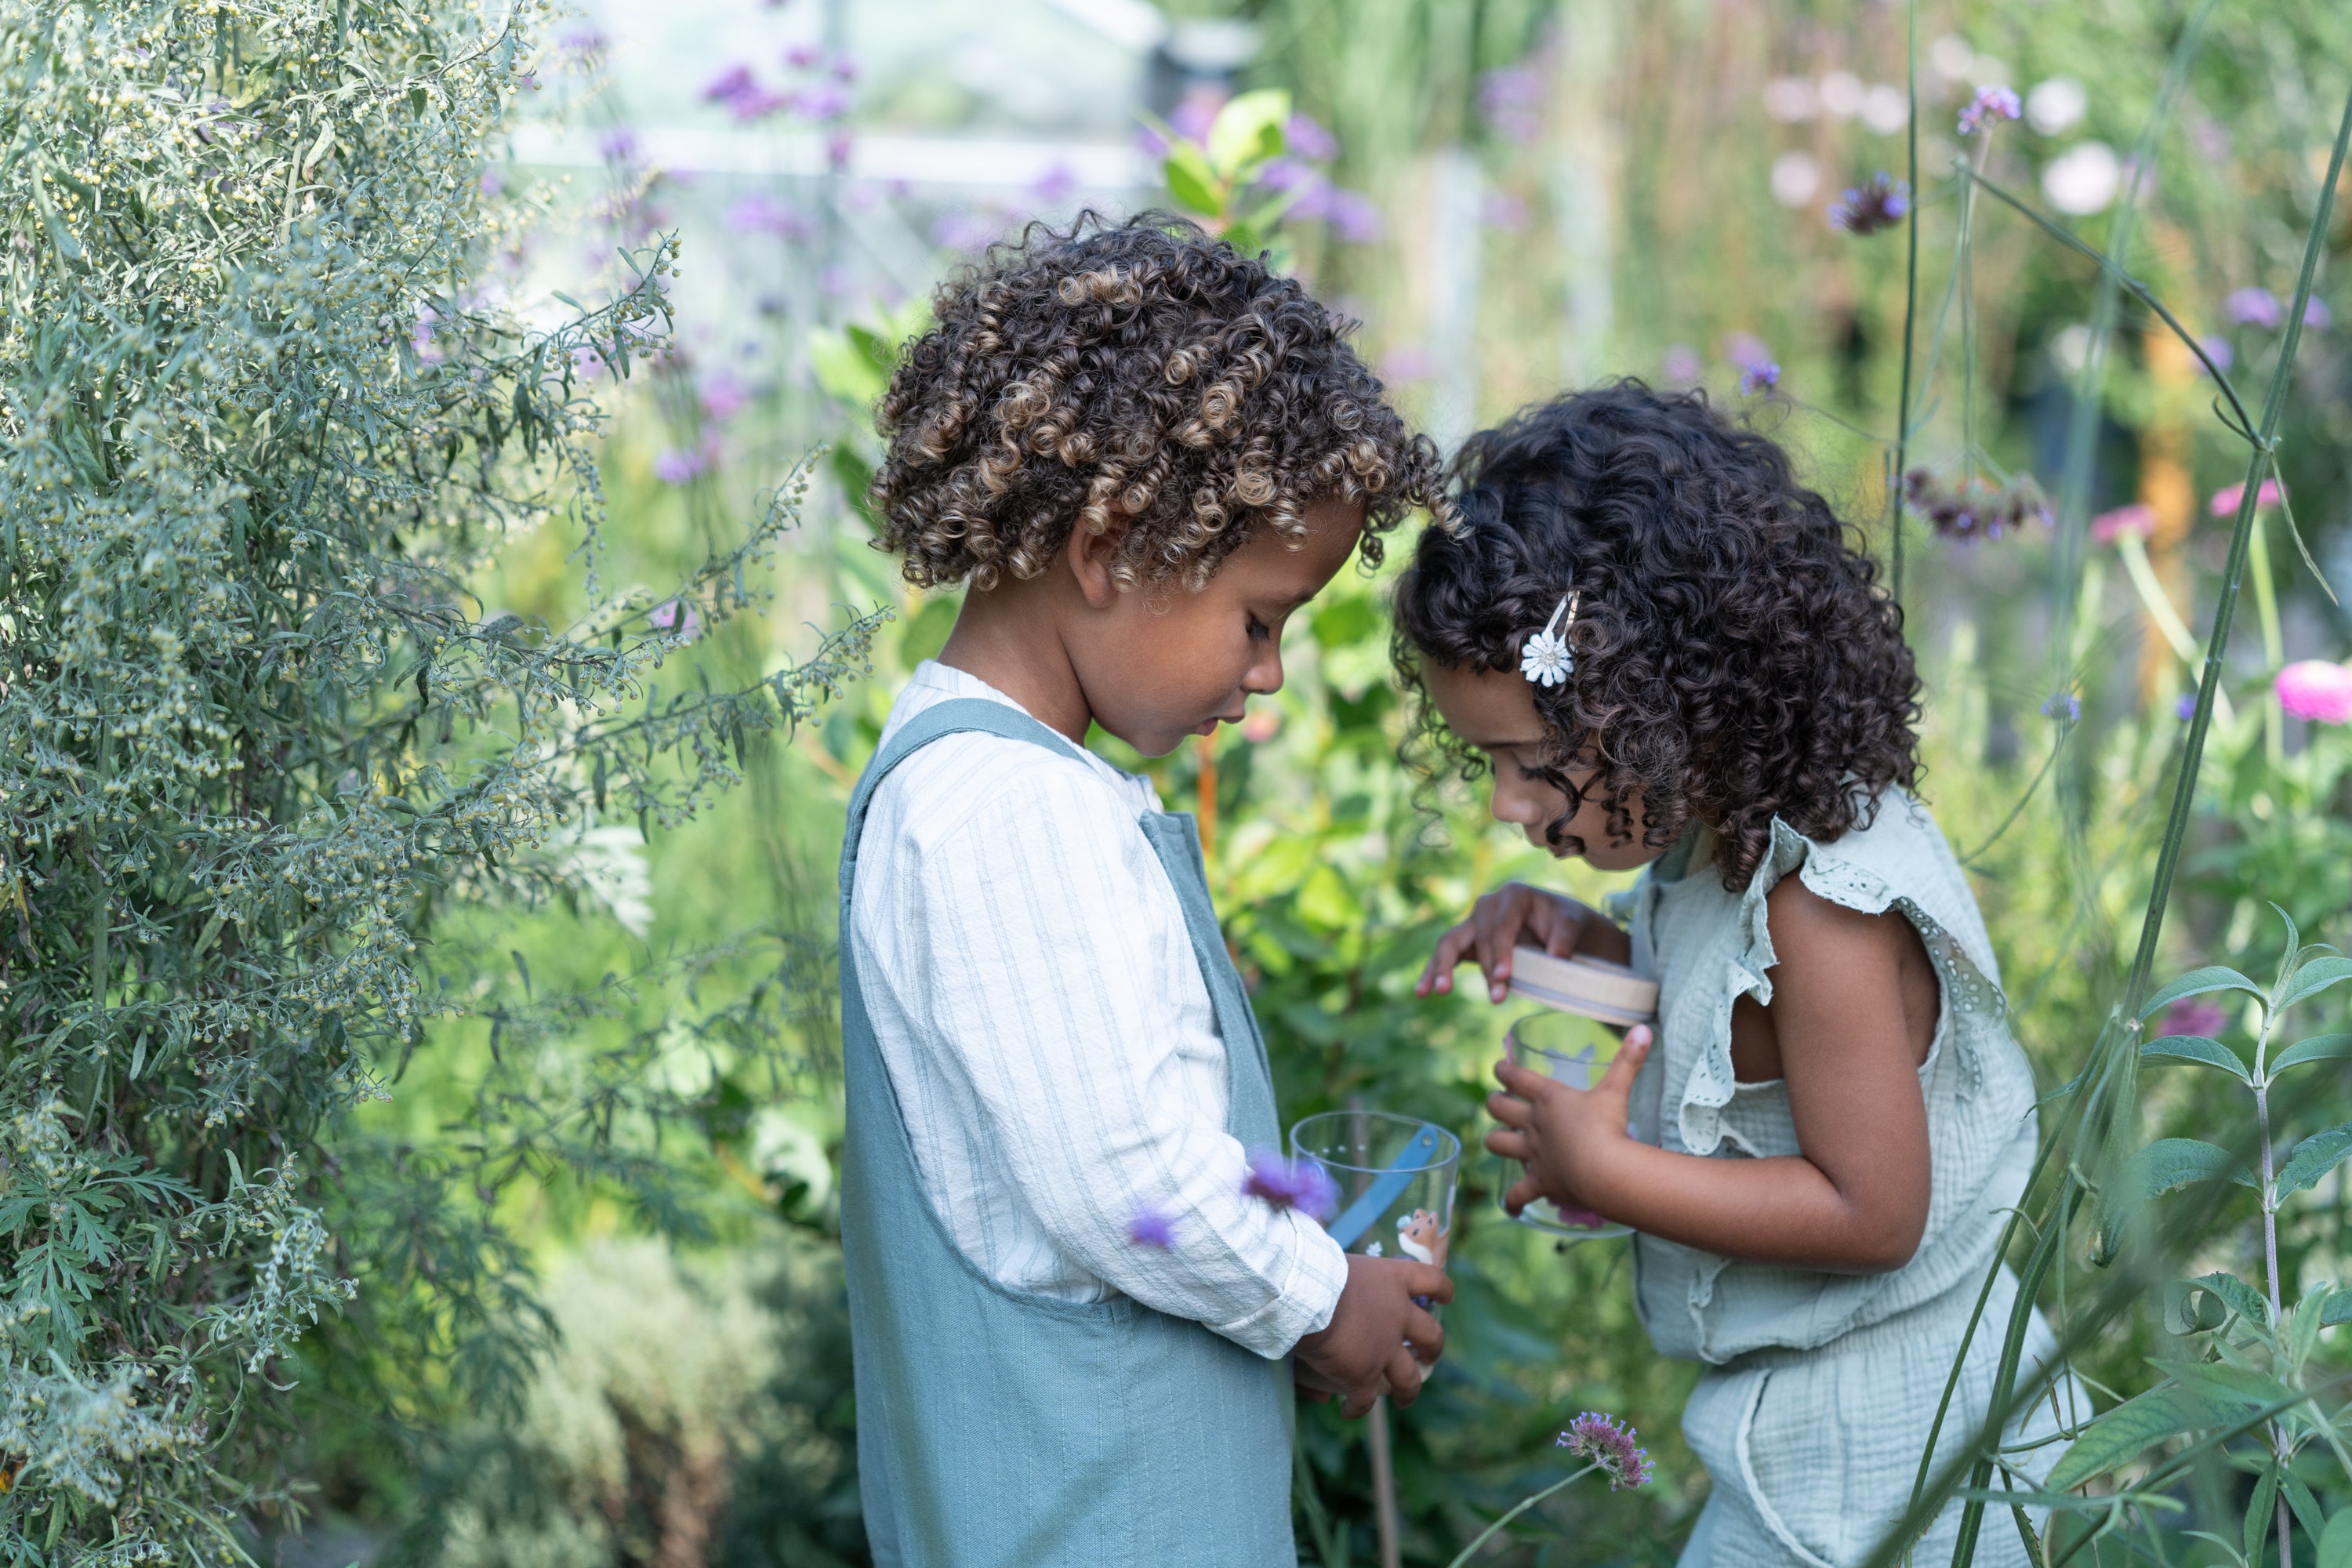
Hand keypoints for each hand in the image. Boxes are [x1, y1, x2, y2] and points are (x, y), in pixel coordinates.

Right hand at [1295, 1254, 1451, 1418]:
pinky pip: (1366, 1399)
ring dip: (1408, 1390)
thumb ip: (1338, 1292)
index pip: (1432, 1280)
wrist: (1306, 1295)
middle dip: (1432, 1349)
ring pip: (1409, 1377)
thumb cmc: (1312, 1270)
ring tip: (1403, 1398)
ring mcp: (1385, 1348)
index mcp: (1393, 1279)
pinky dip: (1358, 1407)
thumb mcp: (1334, 1268)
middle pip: (1431, 1335)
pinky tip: (1348, 1410)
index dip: (1442, 1290)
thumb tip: (1335, 1307)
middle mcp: (1397, 1314)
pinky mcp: (1364, 1374)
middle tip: (1426, 1357)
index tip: (1446, 1298)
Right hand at [1417, 882, 1589, 1003]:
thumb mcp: (1573, 923)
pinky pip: (1445, 954)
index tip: (1504, 975)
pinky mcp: (1467, 941)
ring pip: (1449, 942)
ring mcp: (1474, 922)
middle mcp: (1488, 905)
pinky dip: (1432, 971)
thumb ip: (1565, 937)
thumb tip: (1556, 956)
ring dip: (1443, 967)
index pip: (1502, 925)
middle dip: (1486, 968)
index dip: (1500, 950)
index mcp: (1513, 895)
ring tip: (1440, 990)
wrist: (1560, 926)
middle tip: (1498, 997)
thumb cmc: (1565, 922)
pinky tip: (1422, 991)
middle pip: (1478, 937)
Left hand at [1486, 1025, 1652, 1218]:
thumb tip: (1644, 1028)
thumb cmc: (1608, 1126)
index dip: (1504, 1070)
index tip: (1499, 1067)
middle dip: (1495, 1103)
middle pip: (1498, 1108)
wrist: (1604, 1171)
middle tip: (1498, 1102)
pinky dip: (1512, 1200)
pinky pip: (1517, 1194)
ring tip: (1500, 1139)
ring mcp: (1533, 1155)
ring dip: (1497, 1140)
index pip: (1516, 1077)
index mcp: (1548, 1099)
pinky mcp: (1539, 1182)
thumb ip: (1629, 1060)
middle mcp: (1533, 1125)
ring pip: (1498, 1144)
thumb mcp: (1617, 1090)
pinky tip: (1510, 1205)